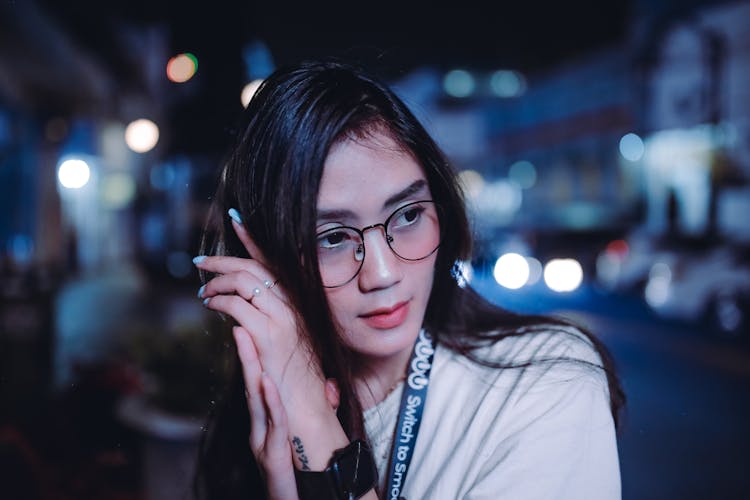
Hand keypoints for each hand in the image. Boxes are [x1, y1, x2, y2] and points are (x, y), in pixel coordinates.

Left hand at [196, 210, 349, 473]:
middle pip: (254, 268)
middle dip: (222, 260)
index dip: (253, 240)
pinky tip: (210, 305)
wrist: (307, 408)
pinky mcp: (268, 335)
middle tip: (200, 263)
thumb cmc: (295, 378)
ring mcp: (283, 319)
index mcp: (299, 304)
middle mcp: (294, 306)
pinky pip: (236, 305)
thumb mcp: (286, 341)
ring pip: (244, 281)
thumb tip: (243, 305)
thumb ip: (269, 319)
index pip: (275, 262)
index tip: (236, 221)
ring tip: (203, 292)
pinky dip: (218, 301)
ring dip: (217, 282)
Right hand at [234, 325, 298, 499]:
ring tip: (243, 336)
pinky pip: (274, 424)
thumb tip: (328, 388)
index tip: (250, 324)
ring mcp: (264, 442)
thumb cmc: (299, 476)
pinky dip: (270, 402)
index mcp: (268, 423)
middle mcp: (261, 429)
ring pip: (256, 400)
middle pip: (252, 383)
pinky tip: (268, 382)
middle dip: (245, 350)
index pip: (260, 382)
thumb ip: (312, 414)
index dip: (254, 353)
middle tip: (237, 319)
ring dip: (250, 367)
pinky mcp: (273, 456)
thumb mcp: (302, 439)